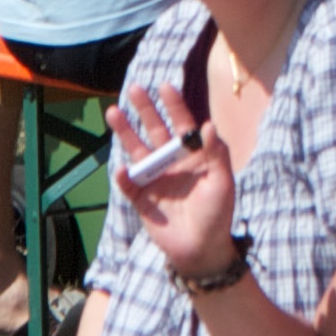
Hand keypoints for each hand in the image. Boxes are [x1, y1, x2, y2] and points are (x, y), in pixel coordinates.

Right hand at [112, 83, 242, 274]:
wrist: (202, 249)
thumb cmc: (217, 214)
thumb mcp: (222, 183)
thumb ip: (216, 154)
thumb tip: (208, 125)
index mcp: (192, 156)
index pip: (182, 125)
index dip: (174, 106)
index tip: (166, 87)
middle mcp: (171, 163)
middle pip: (155, 131)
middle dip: (145, 110)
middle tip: (134, 88)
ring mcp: (155, 180)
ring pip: (137, 151)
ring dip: (125, 133)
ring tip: (113, 112)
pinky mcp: (142, 200)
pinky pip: (129, 186)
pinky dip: (125, 178)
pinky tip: (123, 170)